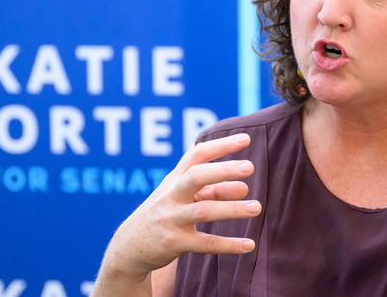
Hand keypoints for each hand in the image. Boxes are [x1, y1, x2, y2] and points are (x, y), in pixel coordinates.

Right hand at [100, 133, 261, 281]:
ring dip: (231, 209)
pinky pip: (205, 243)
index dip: (220, 146)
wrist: (129, 247)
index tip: (246, 138)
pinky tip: (249, 245)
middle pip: (196, 177)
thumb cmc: (165, 214)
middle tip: (250, 167)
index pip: (197, 155)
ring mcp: (171, 219)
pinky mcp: (174, 243)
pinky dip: (229, 245)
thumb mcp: (183, 197)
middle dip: (223, 170)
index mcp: (175, 179)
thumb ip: (213, 190)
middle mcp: (172, 195)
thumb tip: (244, 187)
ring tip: (256, 207)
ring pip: (203, 211)